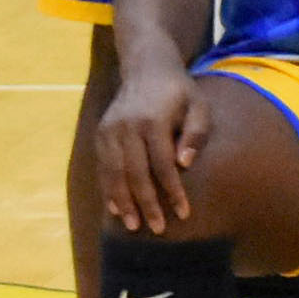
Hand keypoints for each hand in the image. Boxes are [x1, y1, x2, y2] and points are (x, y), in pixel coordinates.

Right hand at [94, 58, 209, 232]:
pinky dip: (108, 189)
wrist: (146, 69)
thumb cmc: (180, 92)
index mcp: (153, 121)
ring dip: (123, 202)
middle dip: (146, 204)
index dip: (172, 191)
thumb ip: (195, 134)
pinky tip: (115, 208)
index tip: (182, 212)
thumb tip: (184, 165)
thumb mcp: (198, 106)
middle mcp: (126, 128)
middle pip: (135, 173)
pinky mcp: (100, 134)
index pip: (162, 164)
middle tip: (157, 228)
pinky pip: (103, 167)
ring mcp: (109, 131)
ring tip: (133, 225)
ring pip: (114, 174)